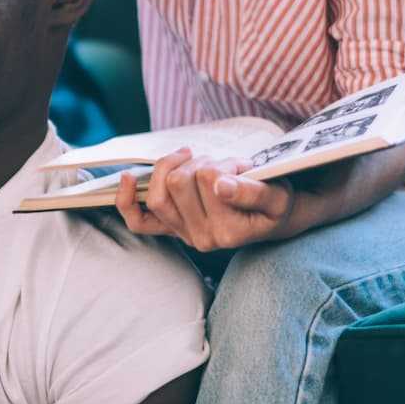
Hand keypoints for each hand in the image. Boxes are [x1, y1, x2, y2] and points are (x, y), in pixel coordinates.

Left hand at [113, 148, 302, 251]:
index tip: (242, 167)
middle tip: (223, 166)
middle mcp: (201, 239)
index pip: (208, 179)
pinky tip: (129, 177)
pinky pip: (138, 220)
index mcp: (227, 233)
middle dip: (201, 163)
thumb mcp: (277, 196)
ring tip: (202, 167)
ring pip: (159, 191)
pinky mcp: (170, 229)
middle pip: (179, 182)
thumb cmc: (275, 202)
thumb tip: (220, 186)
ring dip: (177, 168)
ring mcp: (183, 234)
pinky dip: (127, 199)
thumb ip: (252, 192)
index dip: (225, 164)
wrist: (272, 219)